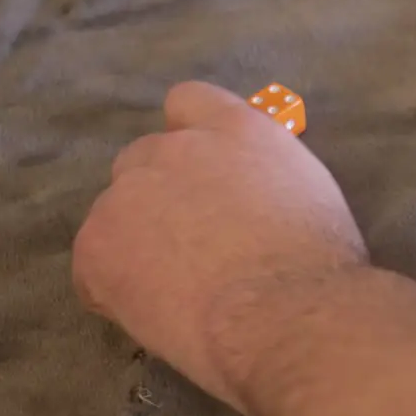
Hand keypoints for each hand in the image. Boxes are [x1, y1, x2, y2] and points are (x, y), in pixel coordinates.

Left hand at [73, 81, 367, 411]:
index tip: (204, 176)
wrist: (288, 313)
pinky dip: (116, 289)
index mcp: (237, 129)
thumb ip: (267, 179)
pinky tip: (158, 312)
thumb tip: (253, 200)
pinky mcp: (97, 246)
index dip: (190, 138)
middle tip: (194, 245)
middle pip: (144, 159)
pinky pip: (93, 268)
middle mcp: (176, 148)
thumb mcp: (311, 193)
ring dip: (138, 242)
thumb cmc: (321, 264)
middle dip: (161, 196)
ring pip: (116, 214)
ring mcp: (129, 194)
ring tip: (178, 290)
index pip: (189, 102)